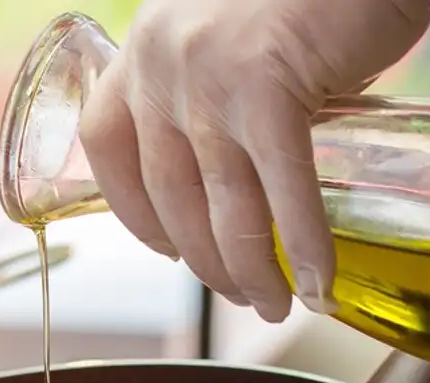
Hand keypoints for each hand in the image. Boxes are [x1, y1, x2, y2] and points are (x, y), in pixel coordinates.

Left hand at [79, 0, 429, 322]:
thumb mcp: (235, 30)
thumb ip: (223, 87)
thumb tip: (252, 161)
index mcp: (144, 50)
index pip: (109, 149)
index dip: (137, 213)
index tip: (169, 251)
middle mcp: (162, 66)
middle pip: (169, 195)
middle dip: (207, 262)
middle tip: (246, 296)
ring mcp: (210, 78)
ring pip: (221, 205)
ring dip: (250, 269)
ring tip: (278, 305)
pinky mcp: (268, 87)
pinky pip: (282, 189)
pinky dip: (304, 244)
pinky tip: (320, 280)